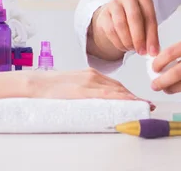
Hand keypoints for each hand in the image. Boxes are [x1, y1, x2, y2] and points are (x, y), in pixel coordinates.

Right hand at [17, 68, 153, 108]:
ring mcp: (88, 82)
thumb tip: (95, 100)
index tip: (139, 100)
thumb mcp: (72, 85)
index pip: (114, 84)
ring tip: (143, 106)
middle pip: (119, 87)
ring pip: (116, 90)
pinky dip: (121, 98)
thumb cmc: (50, 87)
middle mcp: (92, 76)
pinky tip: (129, 102)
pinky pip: (106, 94)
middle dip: (133, 96)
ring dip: (131, 98)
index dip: (128, 92)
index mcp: (90, 74)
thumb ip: (85, 89)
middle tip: (146, 105)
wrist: (34, 84)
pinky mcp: (83, 90)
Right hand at [90, 0, 159, 56]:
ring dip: (127, 41)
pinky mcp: (103, 13)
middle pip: (134, 17)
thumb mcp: (146, 23)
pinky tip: (123, 47)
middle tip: (141, 52)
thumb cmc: (135, 19)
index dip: (152, 36)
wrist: (116, 15)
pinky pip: (111, 30)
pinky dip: (118, 42)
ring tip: (132, 49)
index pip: (149, 16)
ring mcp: (114, 3)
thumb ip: (150, 34)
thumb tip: (153, 51)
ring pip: (121, 25)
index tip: (153, 51)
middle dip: (139, 38)